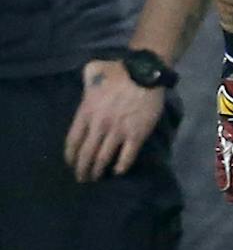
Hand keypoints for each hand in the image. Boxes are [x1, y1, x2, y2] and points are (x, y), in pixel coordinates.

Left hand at [65, 61, 164, 182]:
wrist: (145, 72)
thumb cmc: (119, 70)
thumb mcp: (93, 71)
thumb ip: (85, 80)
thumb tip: (86, 82)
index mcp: (86, 112)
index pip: (72, 141)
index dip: (71, 156)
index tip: (71, 164)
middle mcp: (99, 126)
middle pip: (86, 154)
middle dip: (83, 169)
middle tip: (83, 178)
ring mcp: (118, 132)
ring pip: (103, 158)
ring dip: (98, 171)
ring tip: (97, 178)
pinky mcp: (136, 135)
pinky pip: (127, 156)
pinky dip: (121, 167)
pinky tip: (118, 172)